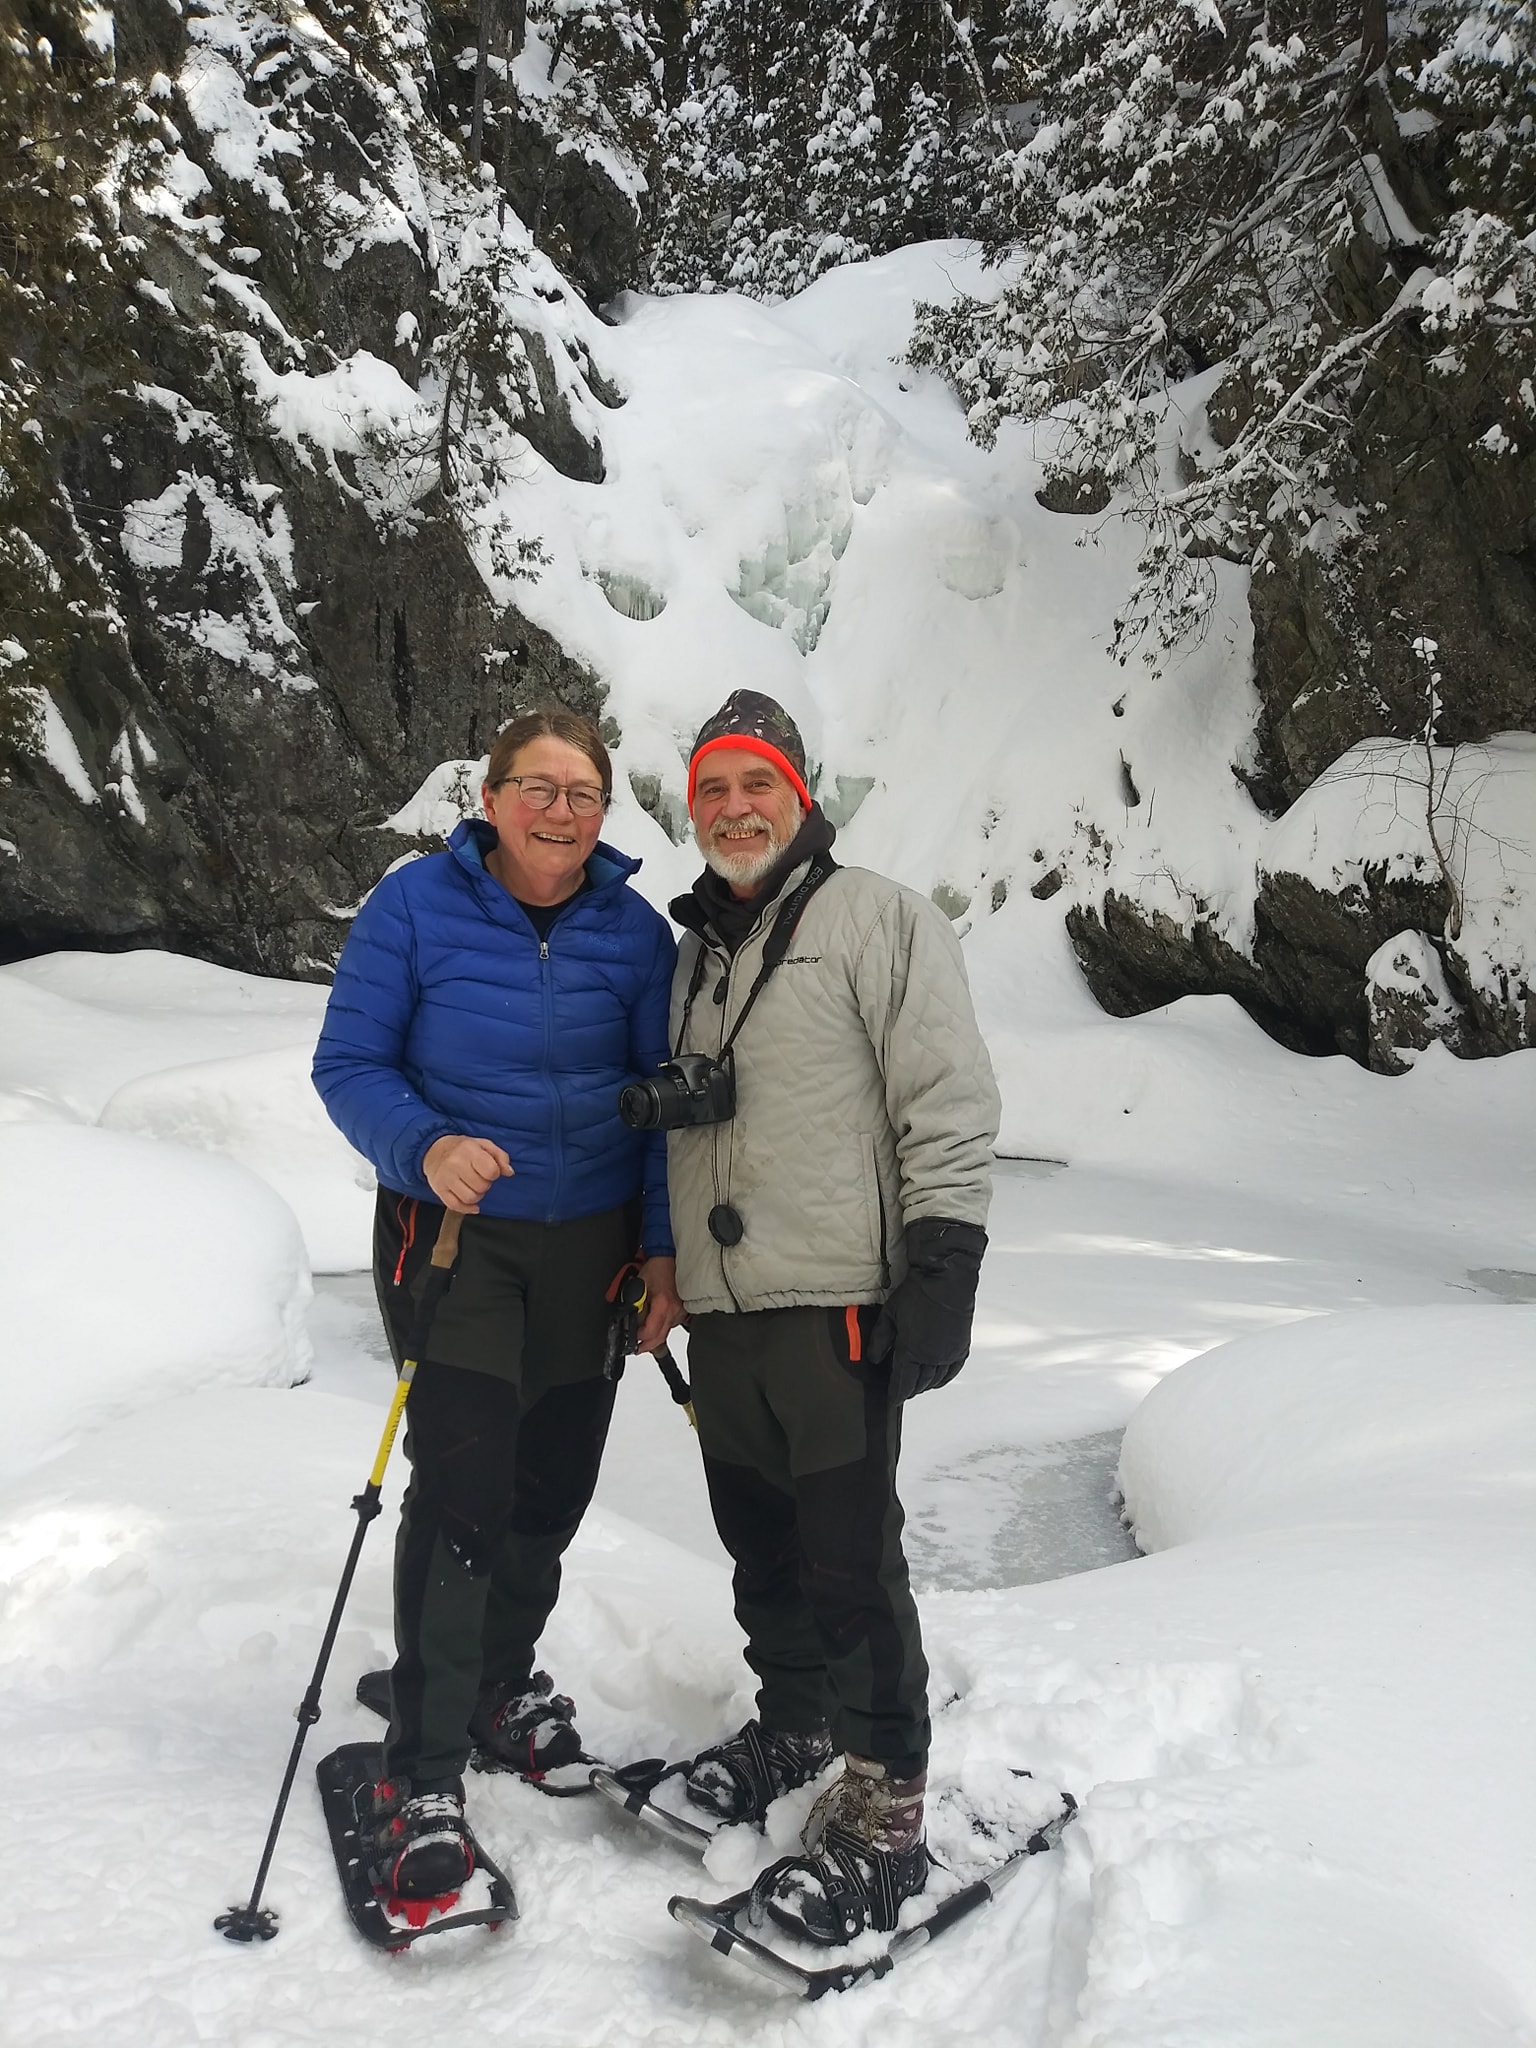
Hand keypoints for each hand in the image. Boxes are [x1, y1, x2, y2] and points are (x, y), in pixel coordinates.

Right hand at [423, 1134, 513, 1213]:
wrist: (433, 1149)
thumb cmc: (462, 1148)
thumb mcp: (483, 1144)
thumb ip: (500, 1156)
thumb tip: (509, 1172)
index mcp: (469, 1150)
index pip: (491, 1171)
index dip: (494, 1173)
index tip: (490, 1171)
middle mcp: (455, 1164)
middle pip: (481, 1187)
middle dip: (485, 1184)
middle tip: (480, 1178)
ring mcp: (446, 1178)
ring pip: (470, 1198)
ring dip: (476, 1196)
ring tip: (473, 1187)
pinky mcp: (439, 1189)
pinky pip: (455, 1206)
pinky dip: (466, 1208)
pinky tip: (471, 1203)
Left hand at [633, 1255, 682, 1352]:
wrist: (669, 1257)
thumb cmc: (656, 1268)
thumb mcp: (640, 1286)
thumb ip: (636, 1305)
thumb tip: (632, 1320)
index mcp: (663, 1304)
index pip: (651, 1332)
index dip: (639, 1338)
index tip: (632, 1337)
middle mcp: (675, 1310)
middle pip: (660, 1338)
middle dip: (646, 1345)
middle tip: (636, 1348)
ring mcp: (681, 1311)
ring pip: (666, 1332)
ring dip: (654, 1336)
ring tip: (643, 1334)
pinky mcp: (683, 1310)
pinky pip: (672, 1324)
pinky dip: (662, 1327)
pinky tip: (654, 1324)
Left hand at [867, 1218, 986, 1401]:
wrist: (946, 1280)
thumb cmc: (916, 1294)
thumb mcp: (889, 1315)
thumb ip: (879, 1340)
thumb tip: (873, 1359)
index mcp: (911, 1352)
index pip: (902, 1383)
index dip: (896, 1394)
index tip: (891, 1400)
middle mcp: (932, 1359)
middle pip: (919, 1384)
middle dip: (909, 1389)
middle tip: (901, 1389)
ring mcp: (948, 1355)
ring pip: (935, 1381)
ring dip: (925, 1385)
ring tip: (916, 1384)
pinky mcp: (961, 1348)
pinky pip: (951, 1372)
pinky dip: (942, 1379)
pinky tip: (937, 1379)